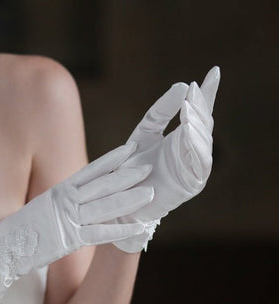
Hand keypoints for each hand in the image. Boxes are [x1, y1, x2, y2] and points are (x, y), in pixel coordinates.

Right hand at [0, 141, 154, 303]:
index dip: (112, 160)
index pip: (90, 171)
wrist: (2, 248)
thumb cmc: (22, 227)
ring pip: (104, 207)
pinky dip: (119, 231)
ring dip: (128, 200)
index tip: (131, 150)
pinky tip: (137, 227)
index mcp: (60, 190)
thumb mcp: (44, 204)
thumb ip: (65, 197)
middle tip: (149, 166)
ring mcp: (68, 220)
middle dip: (126, 176)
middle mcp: (65, 201)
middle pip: (101, 186)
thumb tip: (83, 191)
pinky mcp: (69, 240)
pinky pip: (99, 235)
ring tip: (150, 192)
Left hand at [112, 66, 220, 252]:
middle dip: (201, 107)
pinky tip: (190, 130)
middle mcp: (191, 151)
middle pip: (204, 125)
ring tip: (190, 108)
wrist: (121, 200)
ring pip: (203, 142)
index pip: (199, 112)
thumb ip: (160, 112)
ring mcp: (194, 168)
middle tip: (195, 90)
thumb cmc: (131, 167)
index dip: (207, 93)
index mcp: (182, 138)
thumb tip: (182, 85)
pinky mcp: (192, 184)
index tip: (214, 71)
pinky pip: (199, 163)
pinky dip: (195, 146)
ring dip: (198, 124)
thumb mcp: (144, 133)